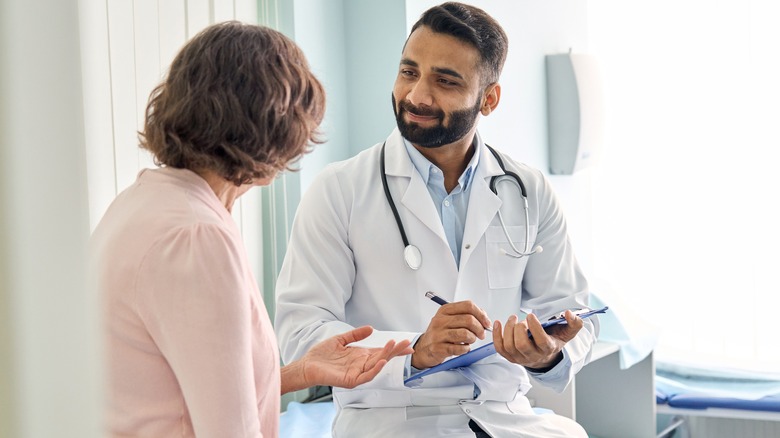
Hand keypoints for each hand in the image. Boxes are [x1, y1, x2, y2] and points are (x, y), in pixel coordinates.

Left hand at [298, 326, 412, 388]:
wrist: (307, 365)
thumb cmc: (322, 355)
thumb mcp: (341, 340)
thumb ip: (355, 334)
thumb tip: (371, 328)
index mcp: (360, 356)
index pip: (381, 351)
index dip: (394, 348)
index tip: (407, 343)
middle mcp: (361, 365)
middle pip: (382, 357)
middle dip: (395, 351)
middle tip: (407, 343)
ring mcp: (357, 373)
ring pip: (376, 365)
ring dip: (386, 356)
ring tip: (394, 346)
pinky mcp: (351, 380)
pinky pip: (366, 376)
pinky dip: (375, 369)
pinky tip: (381, 361)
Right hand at [411, 300, 491, 368]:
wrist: (424, 348)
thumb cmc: (440, 333)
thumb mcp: (450, 319)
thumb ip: (466, 315)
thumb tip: (483, 316)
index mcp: (445, 310)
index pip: (468, 306)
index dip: (481, 314)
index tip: (486, 323)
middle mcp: (440, 320)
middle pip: (468, 319)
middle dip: (479, 328)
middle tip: (481, 334)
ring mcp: (438, 334)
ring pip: (465, 333)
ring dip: (472, 339)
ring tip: (470, 341)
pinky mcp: (438, 348)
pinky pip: (459, 348)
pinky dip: (466, 349)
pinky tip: (463, 348)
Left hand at [492, 310, 582, 369]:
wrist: (545, 356)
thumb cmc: (554, 340)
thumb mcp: (567, 332)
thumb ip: (574, 323)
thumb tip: (569, 313)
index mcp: (548, 349)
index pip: (541, 341)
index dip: (535, 328)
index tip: (531, 315)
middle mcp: (533, 356)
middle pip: (522, 345)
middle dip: (519, 329)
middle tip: (520, 319)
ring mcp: (520, 358)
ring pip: (510, 346)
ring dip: (508, 330)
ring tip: (513, 319)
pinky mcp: (510, 357)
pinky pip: (500, 348)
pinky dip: (496, 335)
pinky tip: (498, 323)